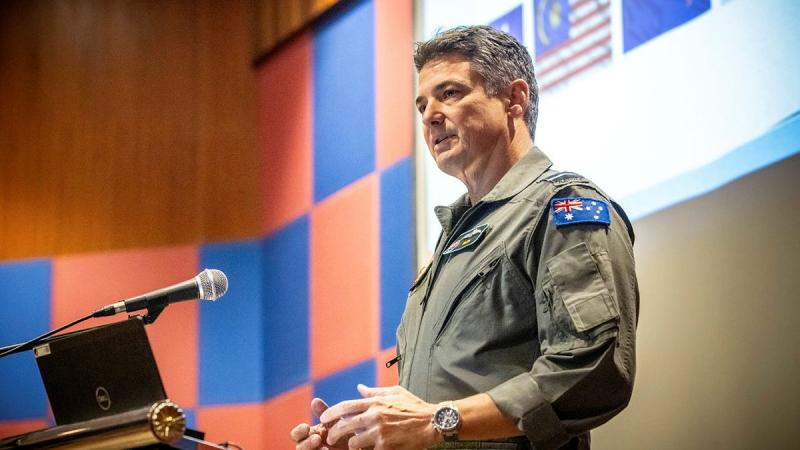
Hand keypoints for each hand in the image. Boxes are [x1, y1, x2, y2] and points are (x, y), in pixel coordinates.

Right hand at [290, 398, 348, 449]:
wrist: (359, 446)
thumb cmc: (346, 434)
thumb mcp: (336, 422)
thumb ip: (325, 413)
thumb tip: (314, 400)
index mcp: (310, 436)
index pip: (296, 435)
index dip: (298, 432)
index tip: (306, 426)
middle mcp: (310, 447)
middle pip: (299, 448)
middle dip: (306, 443)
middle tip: (317, 438)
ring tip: (325, 449)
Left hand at [319, 384, 440, 449]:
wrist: (433, 422)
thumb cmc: (414, 406)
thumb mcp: (395, 393)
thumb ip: (375, 392)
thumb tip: (359, 388)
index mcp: (375, 402)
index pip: (345, 406)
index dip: (330, 413)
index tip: (322, 419)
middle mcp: (374, 416)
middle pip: (344, 425)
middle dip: (334, 433)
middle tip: (330, 438)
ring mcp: (379, 432)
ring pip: (353, 442)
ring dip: (352, 445)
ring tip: (354, 445)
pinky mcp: (386, 446)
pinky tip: (371, 449)